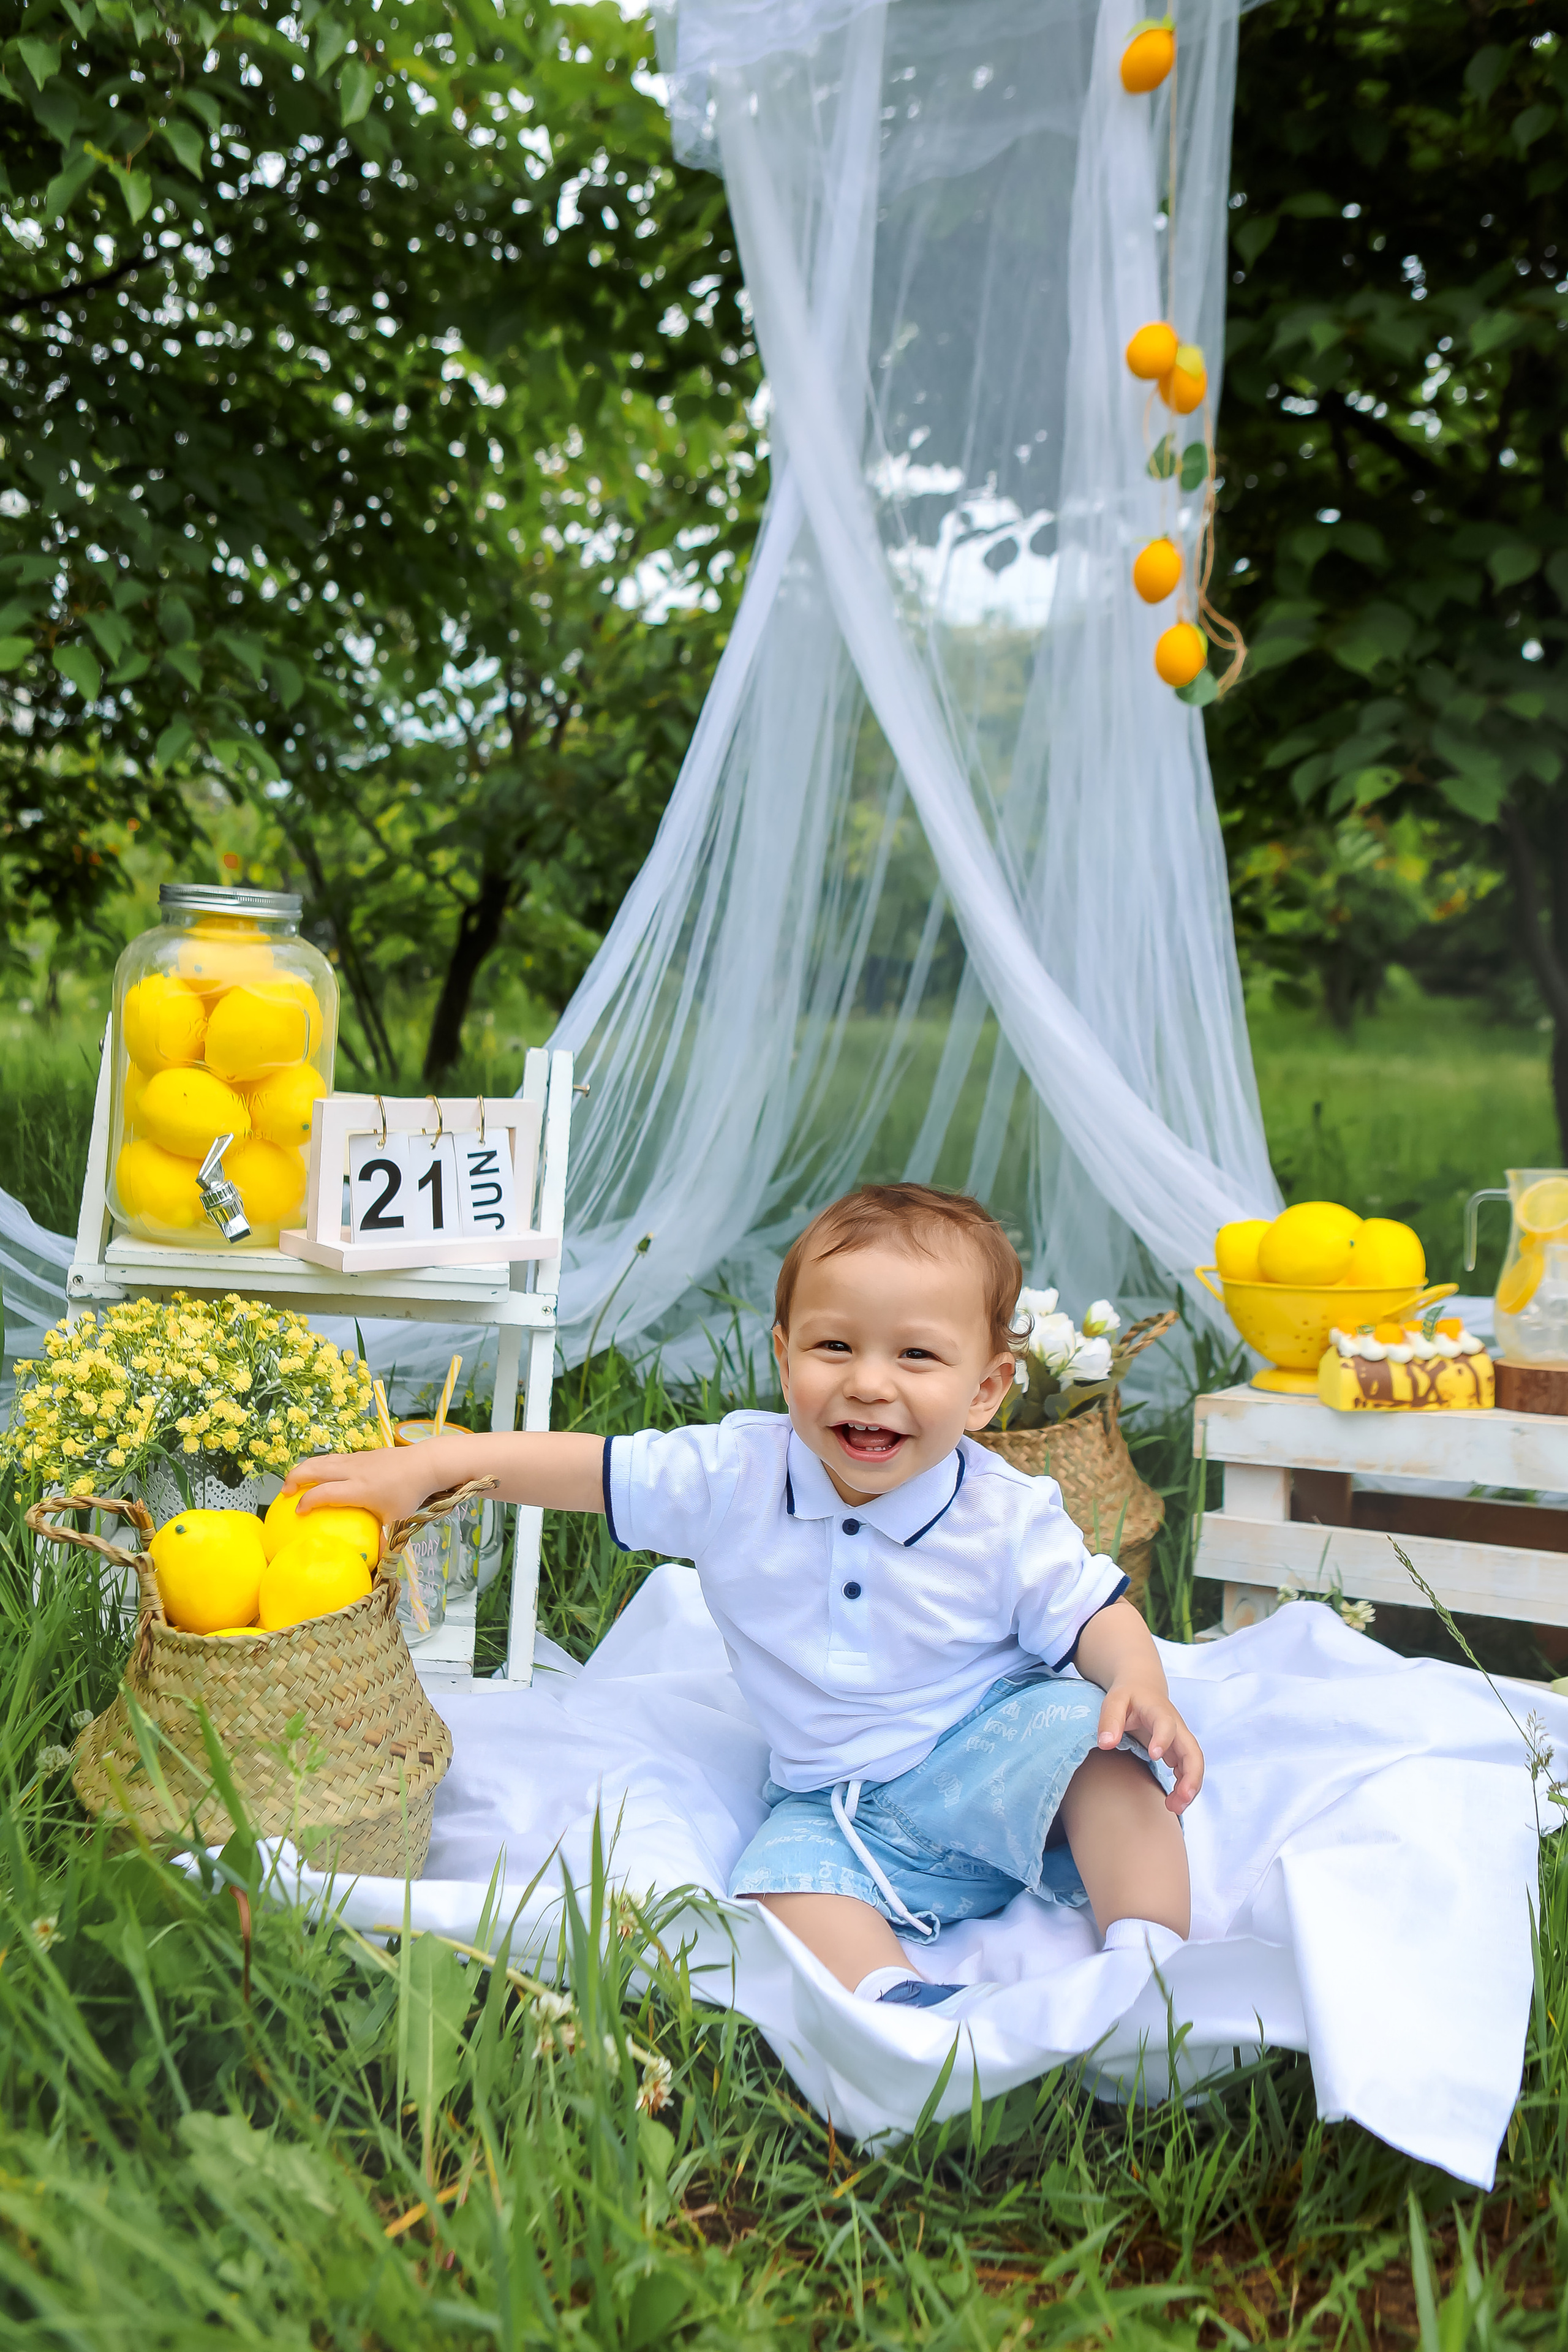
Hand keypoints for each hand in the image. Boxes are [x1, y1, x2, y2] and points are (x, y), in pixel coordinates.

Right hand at [282, 1433, 476, 1526]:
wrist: (425, 1463)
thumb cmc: (410, 1493)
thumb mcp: (398, 1521)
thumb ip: (384, 1543)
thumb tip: (378, 1569)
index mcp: (358, 1489)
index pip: (323, 1492)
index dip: (306, 1502)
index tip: (297, 1513)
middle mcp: (352, 1470)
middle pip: (314, 1469)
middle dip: (294, 1478)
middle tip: (283, 1493)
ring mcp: (355, 1458)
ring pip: (322, 1459)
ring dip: (304, 1468)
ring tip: (294, 1482)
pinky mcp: (360, 1453)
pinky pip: (333, 1457)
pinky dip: (319, 1464)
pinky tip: (319, 1475)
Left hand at [1096, 1681, 1203, 1813]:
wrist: (1143, 1687)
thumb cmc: (1128, 1695)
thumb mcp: (1114, 1700)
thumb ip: (1110, 1720)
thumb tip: (1105, 1744)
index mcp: (1158, 1711)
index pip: (1166, 1724)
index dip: (1163, 1739)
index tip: (1154, 1756)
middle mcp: (1176, 1726)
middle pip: (1192, 1751)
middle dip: (1191, 1775)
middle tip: (1181, 1798)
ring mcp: (1179, 1740)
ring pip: (1194, 1764)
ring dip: (1189, 1787)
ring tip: (1174, 1808)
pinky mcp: (1178, 1751)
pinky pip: (1188, 1770)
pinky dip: (1185, 1787)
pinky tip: (1173, 1803)